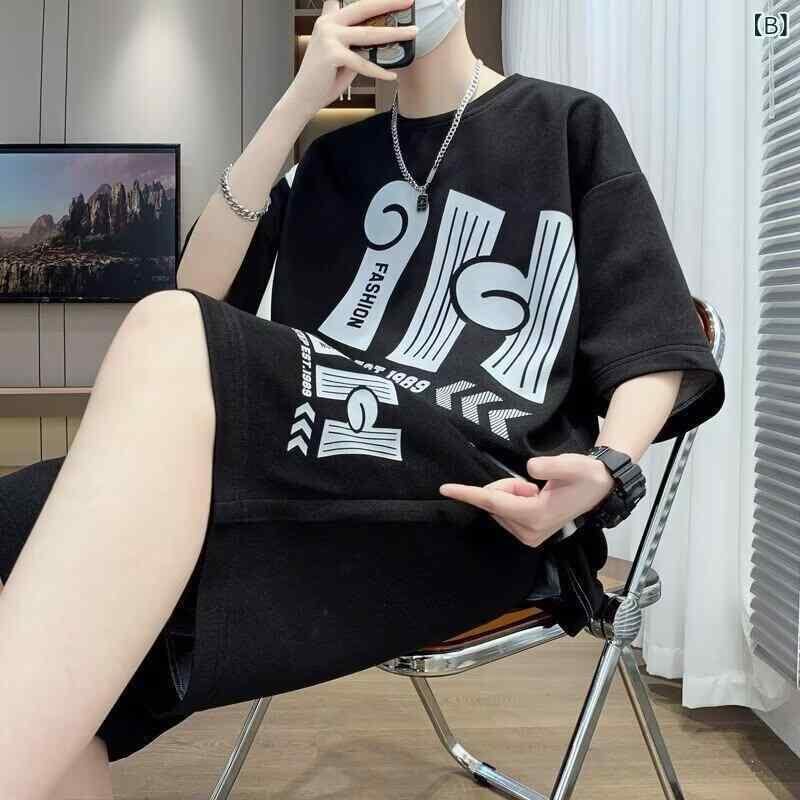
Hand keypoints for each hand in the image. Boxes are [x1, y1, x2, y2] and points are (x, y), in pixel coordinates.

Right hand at [286, 0, 416, 116]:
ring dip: (394, 33)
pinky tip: (392, 75)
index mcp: (329, 20)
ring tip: (412, 32)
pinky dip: (379, 71)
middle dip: (389, 3)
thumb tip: (377, 40)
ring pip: (369, 34)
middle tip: (408, 1)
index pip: (356, 5)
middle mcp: (328, 24)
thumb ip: (354, 44)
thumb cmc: (322, 79)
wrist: (303, 97)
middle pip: (364, 8)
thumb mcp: (340, 55)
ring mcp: (329, 37)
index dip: (375, 1)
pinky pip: (363, 63)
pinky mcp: (332, 55)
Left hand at [439, 454, 615, 547]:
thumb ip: (550, 466)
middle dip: (506, 486)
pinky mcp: (527, 534)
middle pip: (495, 502)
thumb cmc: (584, 475)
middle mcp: (528, 532)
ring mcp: (528, 535)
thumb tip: (529, 470)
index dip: (468, 494)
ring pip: (499, 506)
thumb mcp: (571, 464)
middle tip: (532, 483)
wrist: (598, 487)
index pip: (493, 503)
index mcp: (535, 516)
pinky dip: (514, 499)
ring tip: (538, 490)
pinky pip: (505, 511)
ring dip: (512, 492)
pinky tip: (535, 497)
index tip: (445, 489)